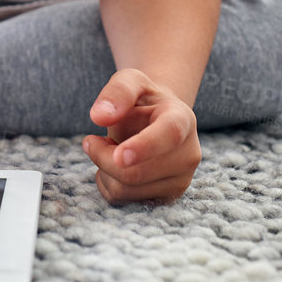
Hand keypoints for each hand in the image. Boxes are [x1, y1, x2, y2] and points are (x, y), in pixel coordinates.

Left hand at [80, 69, 200, 203]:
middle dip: (103, 156)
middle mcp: (188, 154)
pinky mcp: (166, 198)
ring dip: (104, 170)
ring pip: (126, 189)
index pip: (169, 135)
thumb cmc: (143, 99)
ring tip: (110, 149)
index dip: (144, 147)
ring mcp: (180, 180)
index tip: (119, 156)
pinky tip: (116, 166)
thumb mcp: (131, 81)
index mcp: (183, 119)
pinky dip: (108, 183)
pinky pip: (123, 200)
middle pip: (137, 172)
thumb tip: (99, 116)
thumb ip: (117, 92)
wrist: (157, 119)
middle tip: (93, 139)